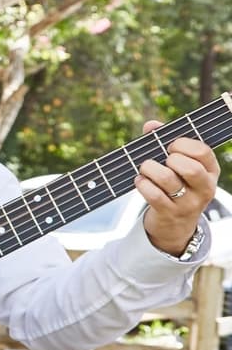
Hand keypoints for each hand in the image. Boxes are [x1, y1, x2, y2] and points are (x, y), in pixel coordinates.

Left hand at [136, 120, 218, 255]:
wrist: (175, 224)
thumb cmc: (176, 185)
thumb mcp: (179, 166)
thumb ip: (164, 142)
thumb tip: (150, 125)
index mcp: (210, 171)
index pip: (203, 151)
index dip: (183, 144)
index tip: (170, 146)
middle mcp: (205, 188)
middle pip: (190, 167)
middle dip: (170, 158)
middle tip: (161, 160)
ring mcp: (189, 203)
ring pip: (168, 179)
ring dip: (150, 169)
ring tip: (145, 168)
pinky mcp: (170, 213)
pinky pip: (154, 195)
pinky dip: (142, 184)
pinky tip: (140, 181)